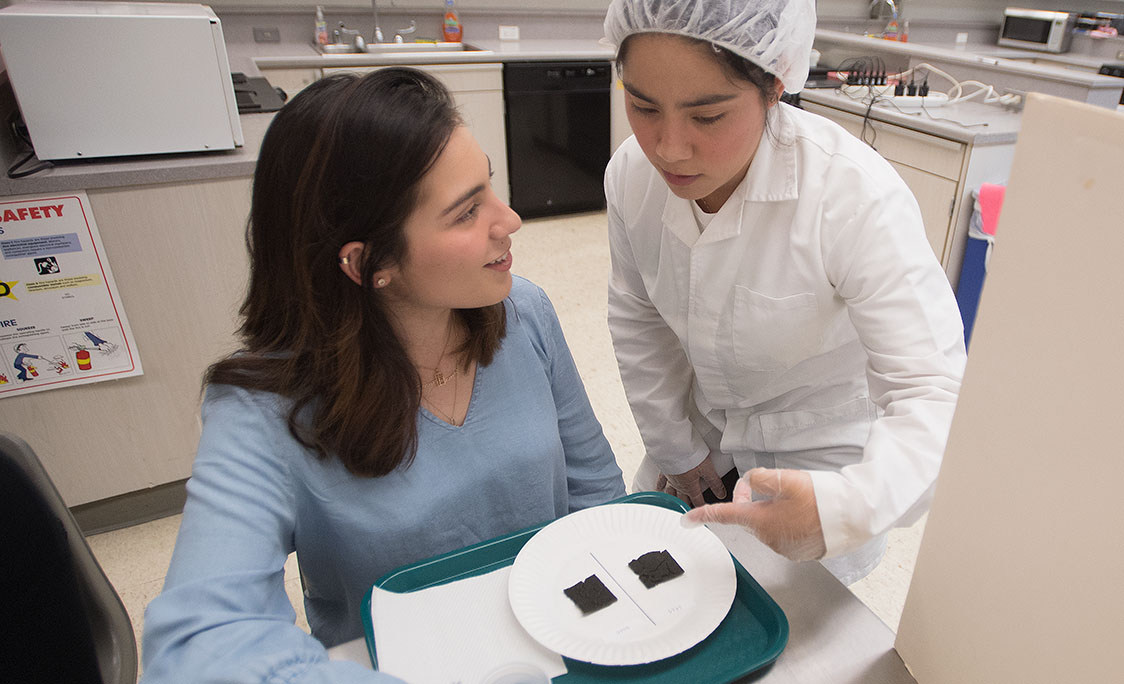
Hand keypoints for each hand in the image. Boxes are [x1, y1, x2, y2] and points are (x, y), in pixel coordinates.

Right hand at [656, 459, 726, 507]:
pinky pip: (660, 482)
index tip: (702, 512)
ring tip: (672, 507)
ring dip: (671, 501)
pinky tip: (658, 489)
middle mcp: (679, 485)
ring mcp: (670, 479)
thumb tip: (721, 493)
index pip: (697, 500)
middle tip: (687, 513)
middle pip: (682, 499)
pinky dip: (659, 487)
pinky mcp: (663, 470)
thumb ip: (714, 482)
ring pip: (670, 493)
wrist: (673, 446)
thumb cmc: (689, 455)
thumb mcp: (707, 469)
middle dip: (685, 506)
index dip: (701, 507)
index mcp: (690, 486)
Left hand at [682, 468, 826, 561]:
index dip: (703, 515)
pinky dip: (787, 522)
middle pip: (749, 517)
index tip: (687, 520)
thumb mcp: (785, 479)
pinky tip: (803, 513)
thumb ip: (759, 478)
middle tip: (766, 485)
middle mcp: (768, 538)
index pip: (725, 515)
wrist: (851, 517)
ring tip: (795, 499)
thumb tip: (750, 483)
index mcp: (760, 521)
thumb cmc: (820, 498)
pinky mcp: (798, 551)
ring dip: (772, 511)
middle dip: (751, 501)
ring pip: (767, 525)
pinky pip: (784, 534)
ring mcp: (784, 547)